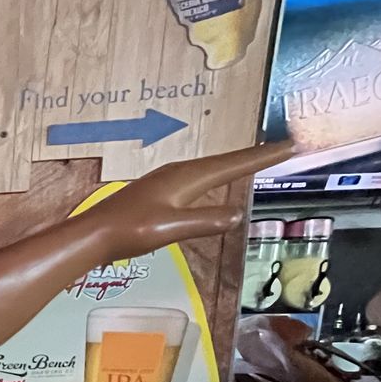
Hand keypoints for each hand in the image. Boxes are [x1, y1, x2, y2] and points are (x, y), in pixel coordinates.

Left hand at [79, 141, 295, 255]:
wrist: (92, 235)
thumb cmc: (129, 232)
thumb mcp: (170, 228)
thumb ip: (204, 222)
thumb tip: (237, 215)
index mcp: (186, 178)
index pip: (232, 165)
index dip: (261, 157)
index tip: (289, 146)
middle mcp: (178, 173)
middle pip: (224, 162)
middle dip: (253, 156)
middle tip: (282, 148)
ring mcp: (165, 181)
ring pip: (209, 169)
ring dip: (234, 164)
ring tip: (255, 161)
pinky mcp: (156, 192)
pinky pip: (196, 179)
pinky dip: (214, 176)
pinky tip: (210, 184)